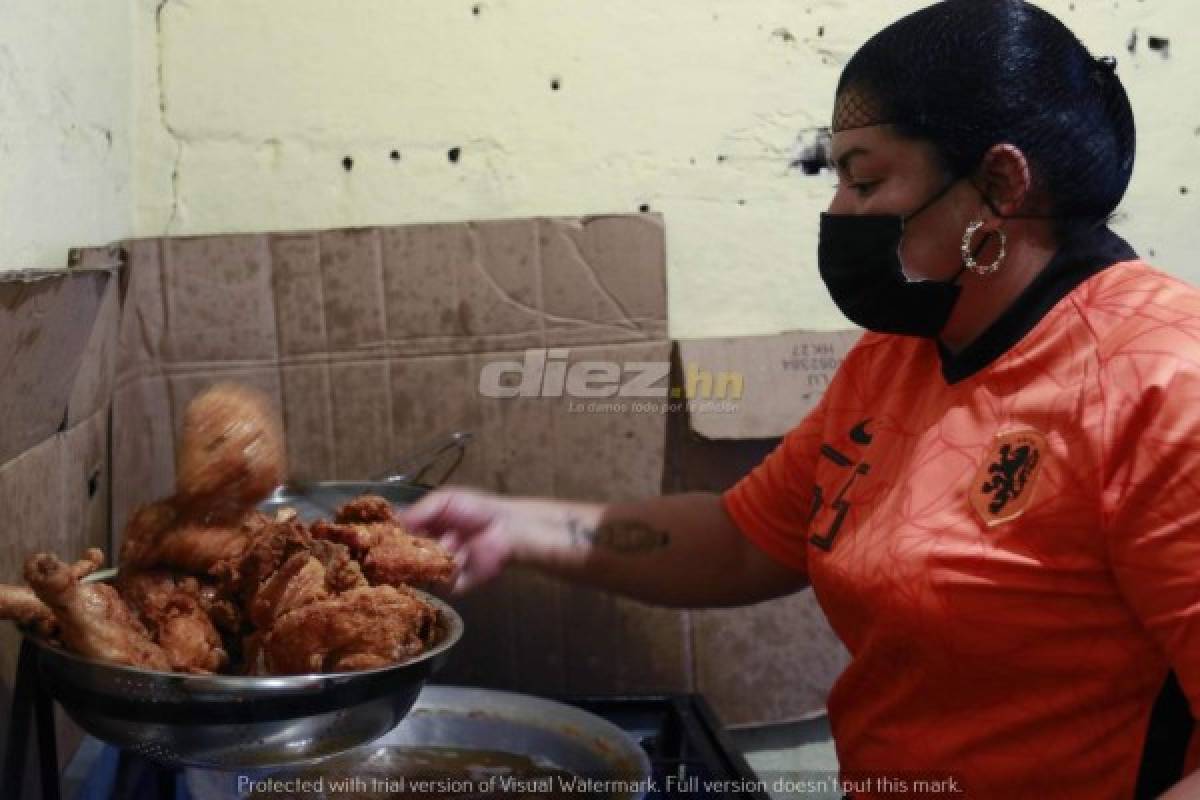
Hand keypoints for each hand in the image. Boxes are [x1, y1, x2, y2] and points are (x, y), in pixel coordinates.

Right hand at [399, 489, 518, 593]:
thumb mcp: (444, 500)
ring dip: (436, 557)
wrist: (505, 527)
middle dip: (411, 552)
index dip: (388, 541)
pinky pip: (442, 585)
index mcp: (421, 532)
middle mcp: (426, 553)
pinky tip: (465, 554)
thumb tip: (394, 523)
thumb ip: (419, 511)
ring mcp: (439, 570)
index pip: (396, 541)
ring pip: (421, 574)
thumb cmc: (475, 509)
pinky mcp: (455, 585)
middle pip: (403, 561)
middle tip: (422, 539)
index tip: (382, 538)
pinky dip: (452, 570)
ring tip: (455, 540)